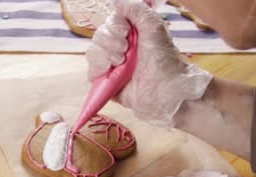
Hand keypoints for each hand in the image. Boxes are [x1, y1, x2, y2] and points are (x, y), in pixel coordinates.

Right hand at [87, 0, 211, 122]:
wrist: (165, 89)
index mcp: (131, 36)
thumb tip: (116, 1)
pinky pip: (91, 72)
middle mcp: (119, 50)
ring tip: (121, 62)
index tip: (125, 31)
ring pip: (92, 52)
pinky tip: (110, 69)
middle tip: (126, 49)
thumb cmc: (164, 59)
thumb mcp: (153, 27)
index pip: (110, 24)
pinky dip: (97, 68)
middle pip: (98, 36)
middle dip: (110, 40)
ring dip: (104, 54)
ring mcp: (112, 67)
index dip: (114, 25)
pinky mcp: (106, 84)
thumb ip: (136, 9)